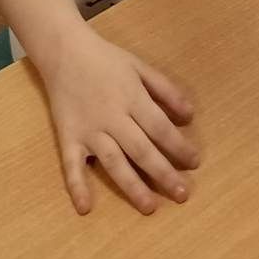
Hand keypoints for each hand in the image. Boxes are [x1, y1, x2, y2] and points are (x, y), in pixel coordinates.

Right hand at [38, 28, 197, 216]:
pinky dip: (77, 186)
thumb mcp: (140, 65)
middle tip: (182, 194)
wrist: (64, 51)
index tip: (194, 163)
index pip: (160, 128)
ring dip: (132, 186)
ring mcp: (89, 130)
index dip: (179, 147)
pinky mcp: (68, 137)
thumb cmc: (106, 59)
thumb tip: (190, 115)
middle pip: (141, 150)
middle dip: (163, 173)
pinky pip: (71, 165)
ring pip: (113, 162)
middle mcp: (112, 117)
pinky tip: (85, 207)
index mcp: (132, 97)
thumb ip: (165, 89)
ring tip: (150, 208)